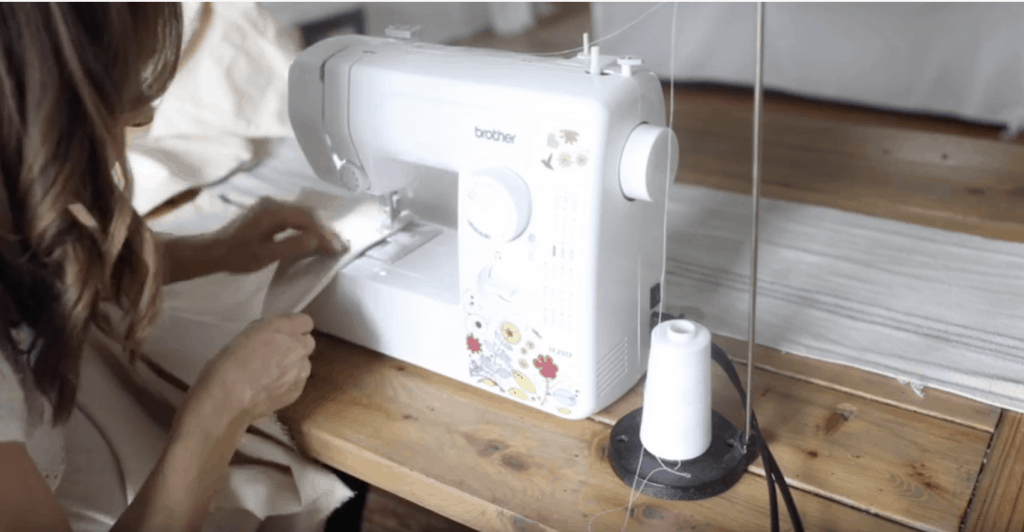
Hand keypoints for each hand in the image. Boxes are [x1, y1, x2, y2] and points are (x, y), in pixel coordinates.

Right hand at [192, 314, 316, 424]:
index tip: (285, 334)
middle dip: (296, 347)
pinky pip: (297, 383)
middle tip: (277, 355)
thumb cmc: (229, 361)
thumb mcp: (246, 334)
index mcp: (284, 327)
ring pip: (304, 364)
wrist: (228, 395)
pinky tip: (269, 389)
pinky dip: (288, 384)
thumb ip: (266, 332)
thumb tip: (271, 337)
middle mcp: (298, 346)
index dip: (295, 328)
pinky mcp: (297, 391)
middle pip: (308, 343)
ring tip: (271, 375)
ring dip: (293, 367)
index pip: (305, 321)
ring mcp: (300, 370)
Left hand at [213, 197, 345, 273]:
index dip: (324, 233)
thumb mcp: (265, 256)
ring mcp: (270, 206)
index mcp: (272, 212)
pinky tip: (312, 236)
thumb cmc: (236, 256)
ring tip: (330, 242)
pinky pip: (293, 215)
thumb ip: (292, 246)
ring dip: (317, 227)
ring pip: (301, 213)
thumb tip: (316, 239)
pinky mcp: (267, 211)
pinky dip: (306, 225)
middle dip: (324, 229)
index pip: (307, 219)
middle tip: (339, 245)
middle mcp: (273, 204)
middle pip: (307, 212)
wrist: (212, 251)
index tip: (337, 248)